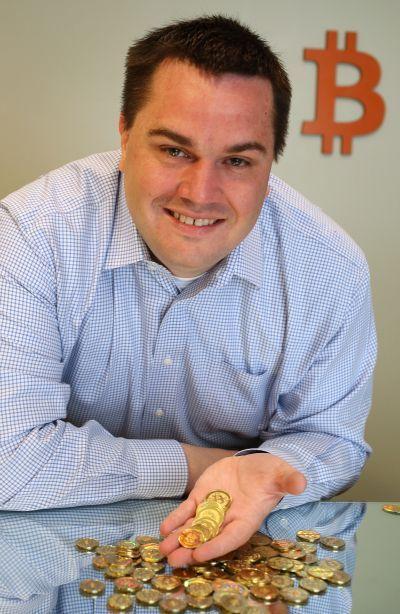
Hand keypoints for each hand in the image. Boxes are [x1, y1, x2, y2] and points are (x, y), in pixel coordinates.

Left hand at [159, 453, 305, 566]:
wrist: (256, 466)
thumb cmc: (271, 475)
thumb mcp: (282, 475)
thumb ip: (289, 480)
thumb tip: (301, 483)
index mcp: (247, 519)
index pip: (230, 538)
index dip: (215, 547)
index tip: (199, 555)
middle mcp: (228, 519)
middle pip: (207, 539)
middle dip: (190, 550)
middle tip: (173, 561)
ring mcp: (212, 509)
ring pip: (193, 528)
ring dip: (178, 539)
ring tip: (162, 550)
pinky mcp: (201, 497)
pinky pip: (186, 511)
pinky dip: (175, 519)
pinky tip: (163, 528)